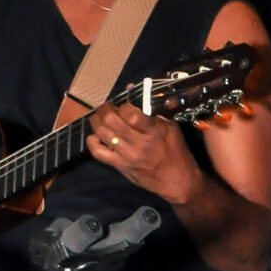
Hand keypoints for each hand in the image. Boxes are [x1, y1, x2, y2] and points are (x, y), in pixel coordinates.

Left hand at [88, 101, 203, 204]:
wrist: (177, 182)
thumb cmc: (177, 152)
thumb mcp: (172, 128)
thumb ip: (153, 110)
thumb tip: (132, 89)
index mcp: (155, 132)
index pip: (131, 114)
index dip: (124, 106)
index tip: (126, 106)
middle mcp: (140, 144)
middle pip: (111, 121)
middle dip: (105, 109)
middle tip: (107, 107)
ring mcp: (128, 156)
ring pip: (102, 133)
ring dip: (97, 121)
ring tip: (99, 117)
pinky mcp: (121, 166)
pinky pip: (98, 153)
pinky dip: (92, 141)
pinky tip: (96, 136)